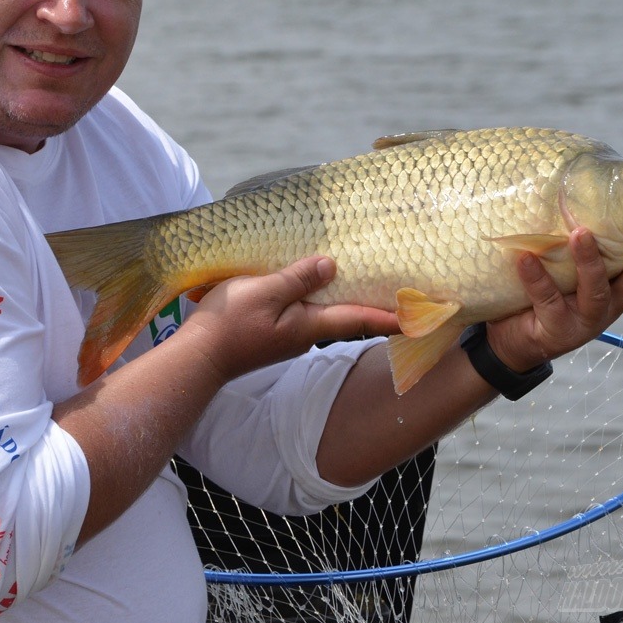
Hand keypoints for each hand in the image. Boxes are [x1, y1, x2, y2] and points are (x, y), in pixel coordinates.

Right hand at [179, 256, 400, 384]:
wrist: (198, 358)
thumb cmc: (229, 324)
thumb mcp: (263, 292)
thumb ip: (297, 279)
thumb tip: (331, 265)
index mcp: (310, 325)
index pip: (361, 319)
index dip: (393, 316)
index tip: (424, 316)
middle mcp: (306, 333)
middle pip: (350, 318)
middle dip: (378, 309)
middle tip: (405, 297)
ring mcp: (289, 335)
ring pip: (329, 315)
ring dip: (351, 303)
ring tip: (368, 285)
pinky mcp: (273, 332)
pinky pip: (307, 313)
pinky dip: (323, 301)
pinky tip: (319, 288)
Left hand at [487, 228, 622, 371]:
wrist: (509, 338)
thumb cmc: (545, 288)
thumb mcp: (569, 266)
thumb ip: (587, 241)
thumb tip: (593, 187)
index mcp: (617, 286)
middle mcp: (608, 305)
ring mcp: (583, 320)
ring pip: (595, 291)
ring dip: (590, 261)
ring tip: (579, 232)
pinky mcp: (555, 330)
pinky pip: (547, 300)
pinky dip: (537, 278)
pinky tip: (526, 258)